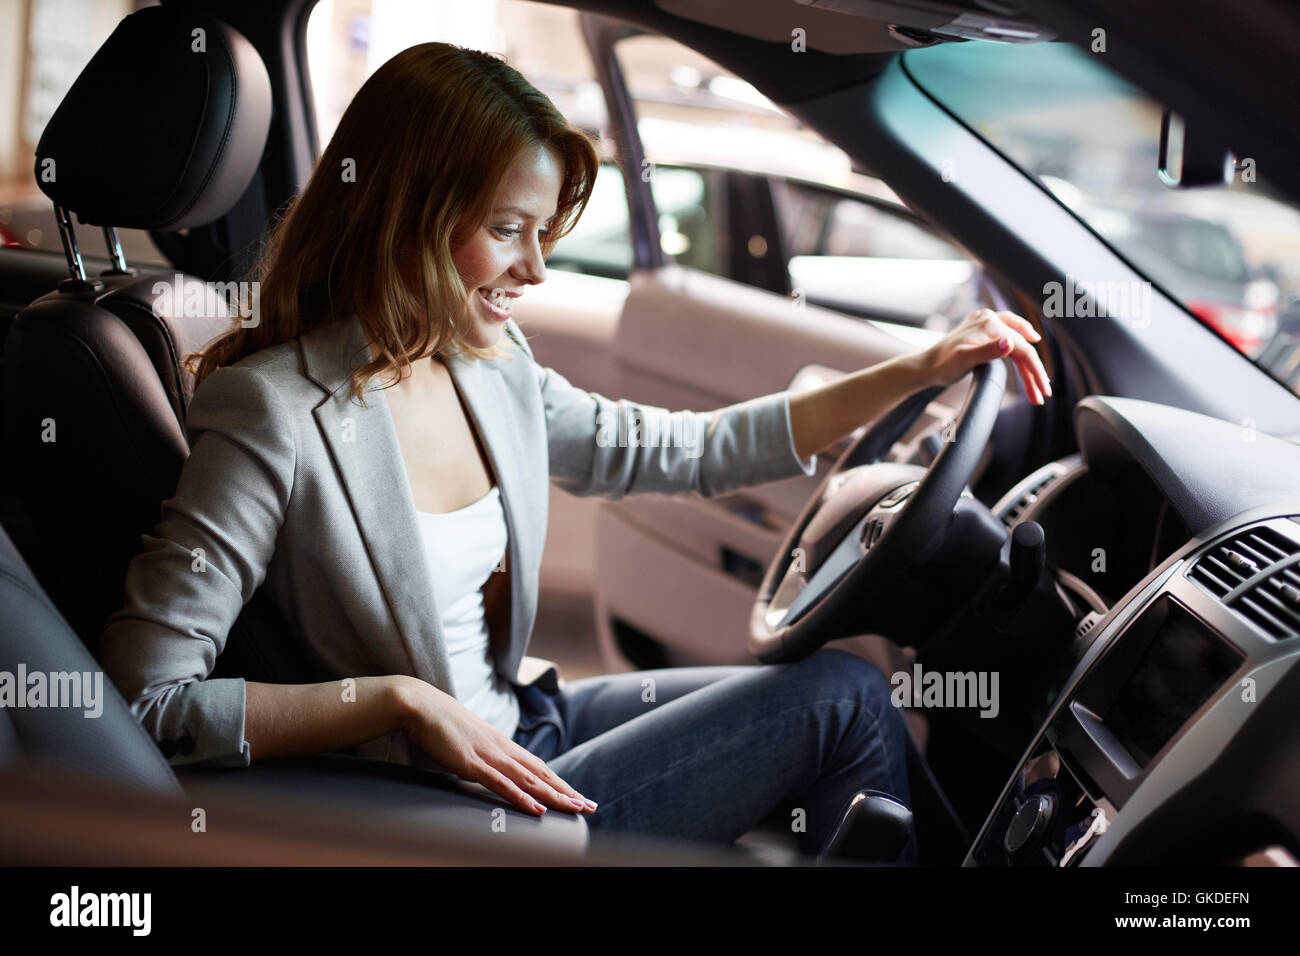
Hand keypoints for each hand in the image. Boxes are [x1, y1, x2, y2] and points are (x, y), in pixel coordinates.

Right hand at [396, 677, 595, 816]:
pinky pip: (502, 783)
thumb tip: (487, 770)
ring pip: (529, 779)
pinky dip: (522, 797)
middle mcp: (501, 748)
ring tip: (574, 808)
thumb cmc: (439, 724)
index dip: (558, 782)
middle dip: (566, 791)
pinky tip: (537, 808)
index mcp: (501, 744)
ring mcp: (488, 755)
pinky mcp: (472, 763)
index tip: (576, 795)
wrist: (419, 705)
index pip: (537, 766)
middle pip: (541, 773)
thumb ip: (480, 756)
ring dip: (554, 795)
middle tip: (589, 805)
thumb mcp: (466, 742)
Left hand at [921, 309, 1051, 404]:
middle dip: (1033, 373)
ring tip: (1037, 386)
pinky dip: (1020, 345)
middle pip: (1021, 347)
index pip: (1021, 349)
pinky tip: (1029, 347)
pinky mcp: (982, 329)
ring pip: (1016, 343)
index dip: (1035, 370)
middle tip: (1042, 395)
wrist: (925, 366)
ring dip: (1028, 365)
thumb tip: (1009, 342)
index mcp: (989, 323)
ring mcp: (985, 322)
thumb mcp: (964, 360)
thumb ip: (987, 351)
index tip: (1043, 391)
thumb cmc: (942, 365)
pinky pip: (1009, 334)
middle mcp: (989, 318)